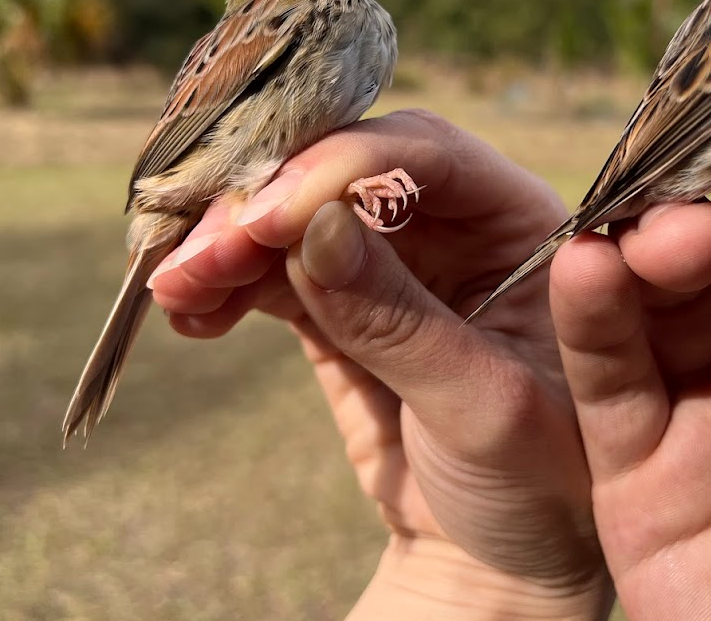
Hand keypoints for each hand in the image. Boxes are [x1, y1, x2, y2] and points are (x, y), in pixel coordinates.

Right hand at [151, 110, 612, 619]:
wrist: (496, 555)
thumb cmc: (534, 485)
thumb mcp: (483, 409)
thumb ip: (399, 321)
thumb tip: (310, 229)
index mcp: (521, 223)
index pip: (429, 155)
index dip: (342, 169)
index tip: (267, 218)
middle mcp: (458, 223)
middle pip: (347, 171)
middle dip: (269, 204)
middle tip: (202, 253)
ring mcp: (395, 258)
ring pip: (298, 216)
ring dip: (230, 242)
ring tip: (176, 287)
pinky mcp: (340, 300)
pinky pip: (274, 270)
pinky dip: (228, 282)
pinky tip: (190, 310)